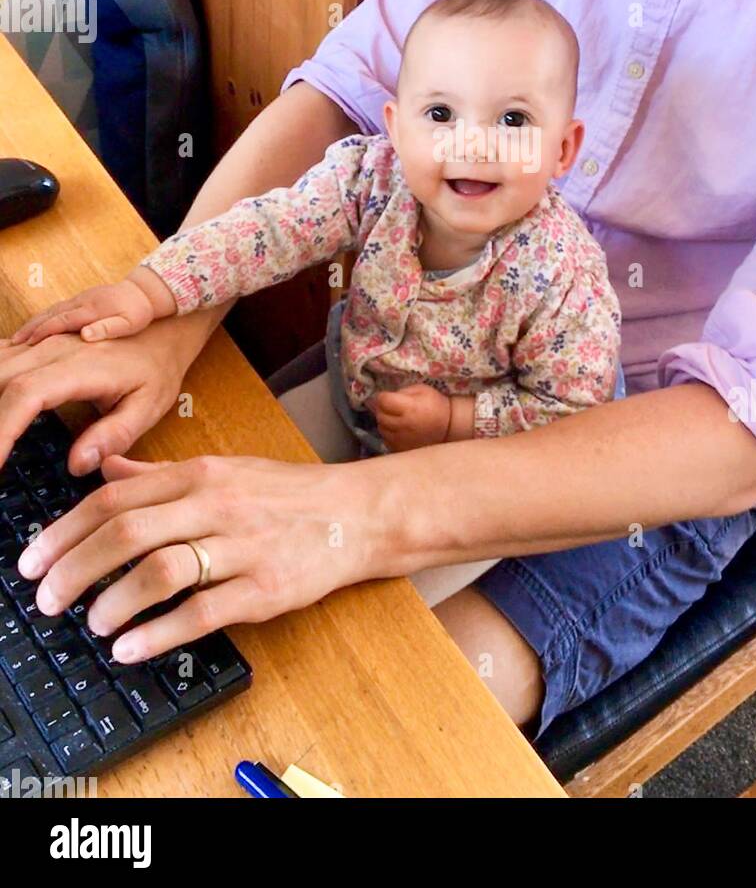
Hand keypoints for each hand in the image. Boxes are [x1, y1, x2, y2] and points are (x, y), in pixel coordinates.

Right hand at [0, 313, 210, 474]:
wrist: (164, 328)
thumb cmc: (158, 370)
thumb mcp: (149, 407)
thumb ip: (114, 436)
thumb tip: (77, 465)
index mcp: (82, 368)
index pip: (26, 395)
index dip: (2, 430)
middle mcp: (56, 348)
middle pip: (1, 379)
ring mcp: (45, 340)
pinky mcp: (40, 339)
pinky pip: (3, 354)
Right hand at [9, 267, 172, 346]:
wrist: (148, 292)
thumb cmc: (141, 312)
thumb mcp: (130, 324)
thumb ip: (108, 328)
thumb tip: (85, 336)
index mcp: (91, 310)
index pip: (60, 322)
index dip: (42, 333)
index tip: (26, 344)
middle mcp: (81, 302)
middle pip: (49, 316)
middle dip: (29, 330)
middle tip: (11, 345)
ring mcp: (80, 299)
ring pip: (50, 311)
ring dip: (32, 324)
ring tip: (16, 340)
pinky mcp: (82, 300)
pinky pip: (56, 309)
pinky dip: (41, 319)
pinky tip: (35, 329)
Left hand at [15, 452, 384, 662]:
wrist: (360, 514)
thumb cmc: (289, 495)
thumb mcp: (225, 469)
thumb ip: (160, 475)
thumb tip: (102, 471)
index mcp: (202, 473)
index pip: (115, 497)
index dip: (65, 531)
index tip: (34, 559)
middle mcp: (218, 505)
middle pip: (127, 533)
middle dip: (74, 569)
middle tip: (47, 598)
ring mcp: (243, 547)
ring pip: (161, 571)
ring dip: (112, 603)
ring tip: (90, 624)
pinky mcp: (266, 589)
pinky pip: (201, 612)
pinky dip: (157, 634)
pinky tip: (129, 648)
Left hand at [370, 383, 450, 451]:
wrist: (448, 428)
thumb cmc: (434, 405)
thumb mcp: (421, 390)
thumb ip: (401, 392)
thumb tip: (383, 398)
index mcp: (410, 408)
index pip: (383, 401)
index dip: (384, 396)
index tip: (388, 396)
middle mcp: (404, 426)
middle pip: (380, 415)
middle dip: (383, 408)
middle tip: (392, 407)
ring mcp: (401, 440)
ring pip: (381, 428)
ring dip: (385, 421)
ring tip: (397, 418)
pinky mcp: (401, 450)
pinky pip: (387, 439)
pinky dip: (390, 433)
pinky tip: (400, 429)